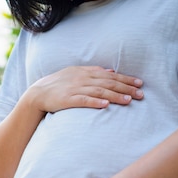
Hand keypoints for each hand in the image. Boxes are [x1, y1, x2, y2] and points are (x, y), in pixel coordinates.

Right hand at [26, 66, 143, 113]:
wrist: (37, 94)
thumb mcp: (75, 73)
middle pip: (108, 83)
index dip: (125, 79)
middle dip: (125, 88)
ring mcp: (74, 89)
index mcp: (84, 72)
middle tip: (140, 94)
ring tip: (128, 100)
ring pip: (99, 91)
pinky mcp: (67, 100)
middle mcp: (82, 79)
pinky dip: (95, 102)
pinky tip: (106, 105)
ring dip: (115, 95)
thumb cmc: (57, 85)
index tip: (139, 83)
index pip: (109, 75)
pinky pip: (83, 100)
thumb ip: (92, 72)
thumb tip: (110, 71)